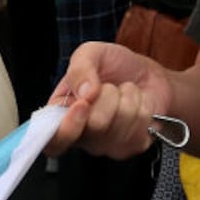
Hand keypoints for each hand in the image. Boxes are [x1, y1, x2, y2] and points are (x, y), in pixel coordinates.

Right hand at [45, 42, 170, 158]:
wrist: (146, 71)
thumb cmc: (113, 66)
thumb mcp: (90, 53)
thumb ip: (79, 68)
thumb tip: (84, 93)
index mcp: (62, 117)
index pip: (53, 142)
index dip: (68, 128)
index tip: (83, 104)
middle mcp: (82, 136)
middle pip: (95, 125)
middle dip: (108, 95)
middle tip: (109, 86)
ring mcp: (108, 145)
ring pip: (122, 124)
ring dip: (127, 98)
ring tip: (123, 92)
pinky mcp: (132, 146)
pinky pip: (141, 128)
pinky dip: (143, 106)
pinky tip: (137, 103)